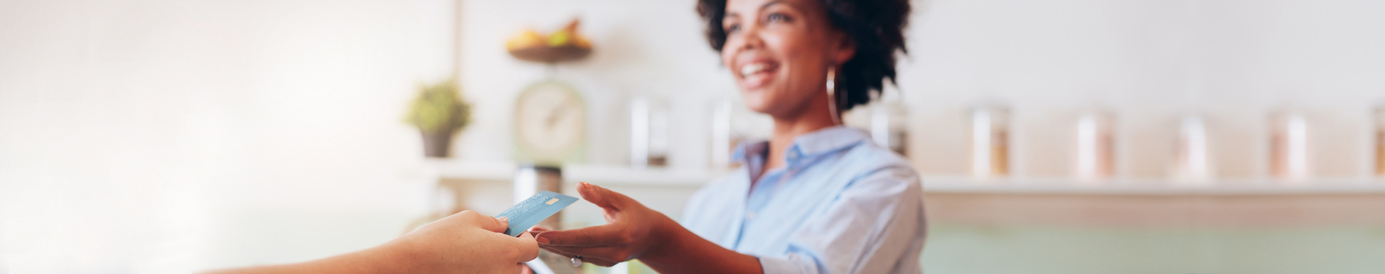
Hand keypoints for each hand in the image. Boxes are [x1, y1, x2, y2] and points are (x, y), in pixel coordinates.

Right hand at [389, 210, 539, 273]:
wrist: (414, 262)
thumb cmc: (441, 239)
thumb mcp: (470, 219)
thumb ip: (494, 222)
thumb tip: (504, 225)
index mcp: (507, 252)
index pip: (532, 249)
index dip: (525, 238)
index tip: (514, 232)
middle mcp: (503, 272)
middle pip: (519, 263)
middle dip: (510, 251)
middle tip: (491, 240)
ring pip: (503, 272)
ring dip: (497, 262)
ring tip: (475, 252)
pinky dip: (483, 270)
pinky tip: (467, 262)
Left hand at [532, 182, 678, 266]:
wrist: (652, 237)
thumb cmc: (637, 214)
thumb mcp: (622, 200)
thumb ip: (600, 194)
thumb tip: (579, 184)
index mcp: (621, 234)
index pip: (586, 237)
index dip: (562, 237)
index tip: (541, 235)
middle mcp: (614, 252)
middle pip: (577, 249)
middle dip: (551, 242)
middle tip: (529, 232)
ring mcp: (609, 261)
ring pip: (576, 255)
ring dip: (554, 246)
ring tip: (533, 235)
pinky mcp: (603, 264)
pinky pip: (579, 257)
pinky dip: (563, 249)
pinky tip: (548, 242)